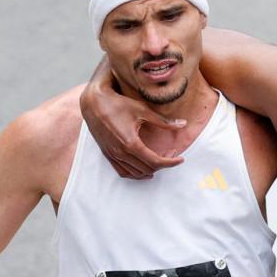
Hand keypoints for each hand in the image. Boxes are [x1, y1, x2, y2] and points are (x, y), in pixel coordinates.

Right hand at [78, 59, 186, 179]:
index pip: (155, 162)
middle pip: (148, 169)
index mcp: (130, 143)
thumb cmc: (118, 104)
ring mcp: (112, 155)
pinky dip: (136, 173)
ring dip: (150, 169)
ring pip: (136, 173)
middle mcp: (120, 153)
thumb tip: (183, 124)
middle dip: (163, 164)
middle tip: (171, 153)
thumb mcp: (143, 110)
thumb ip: (163, 121)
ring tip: (160, 159)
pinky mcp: (107, 154)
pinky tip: (144, 166)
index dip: (170, 162)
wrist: (93, 103)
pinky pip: (123, 172)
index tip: (181, 159)